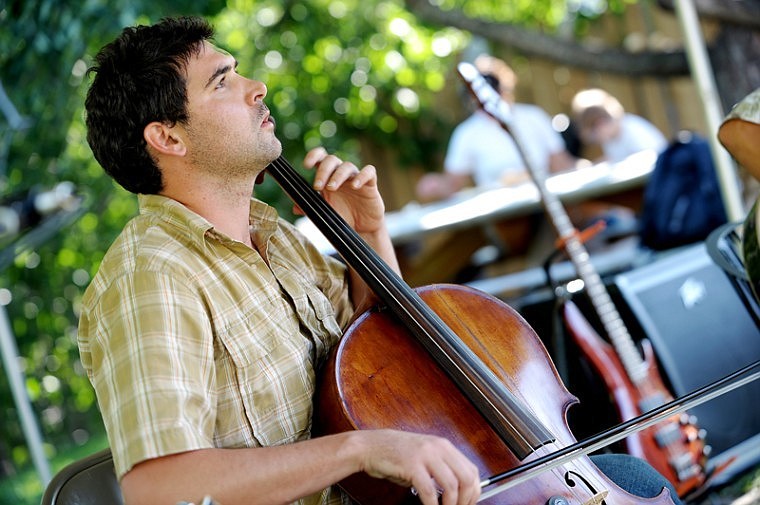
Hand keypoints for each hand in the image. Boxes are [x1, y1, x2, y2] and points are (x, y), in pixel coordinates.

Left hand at [301, 147, 384, 234]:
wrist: (361, 229)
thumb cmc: (341, 217)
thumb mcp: (323, 213)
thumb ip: (310, 208)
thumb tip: (295, 208)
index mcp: (328, 176)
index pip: (320, 158)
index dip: (313, 156)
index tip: (305, 165)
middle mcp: (341, 173)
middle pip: (331, 160)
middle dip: (322, 171)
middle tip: (317, 186)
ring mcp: (355, 177)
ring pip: (347, 166)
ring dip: (338, 175)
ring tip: (331, 188)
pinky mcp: (371, 184)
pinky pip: (369, 172)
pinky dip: (362, 176)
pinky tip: (355, 186)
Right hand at [356, 430, 480, 504]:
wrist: (370, 446)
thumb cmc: (396, 454)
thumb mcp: (425, 457)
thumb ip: (441, 470)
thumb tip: (459, 493)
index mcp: (444, 446)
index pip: (471, 470)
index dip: (474, 492)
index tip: (468, 504)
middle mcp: (438, 447)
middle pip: (467, 478)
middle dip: (466, 501)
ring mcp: (425, 455)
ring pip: (452, 485)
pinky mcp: (411, 465)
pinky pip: (429, 491)